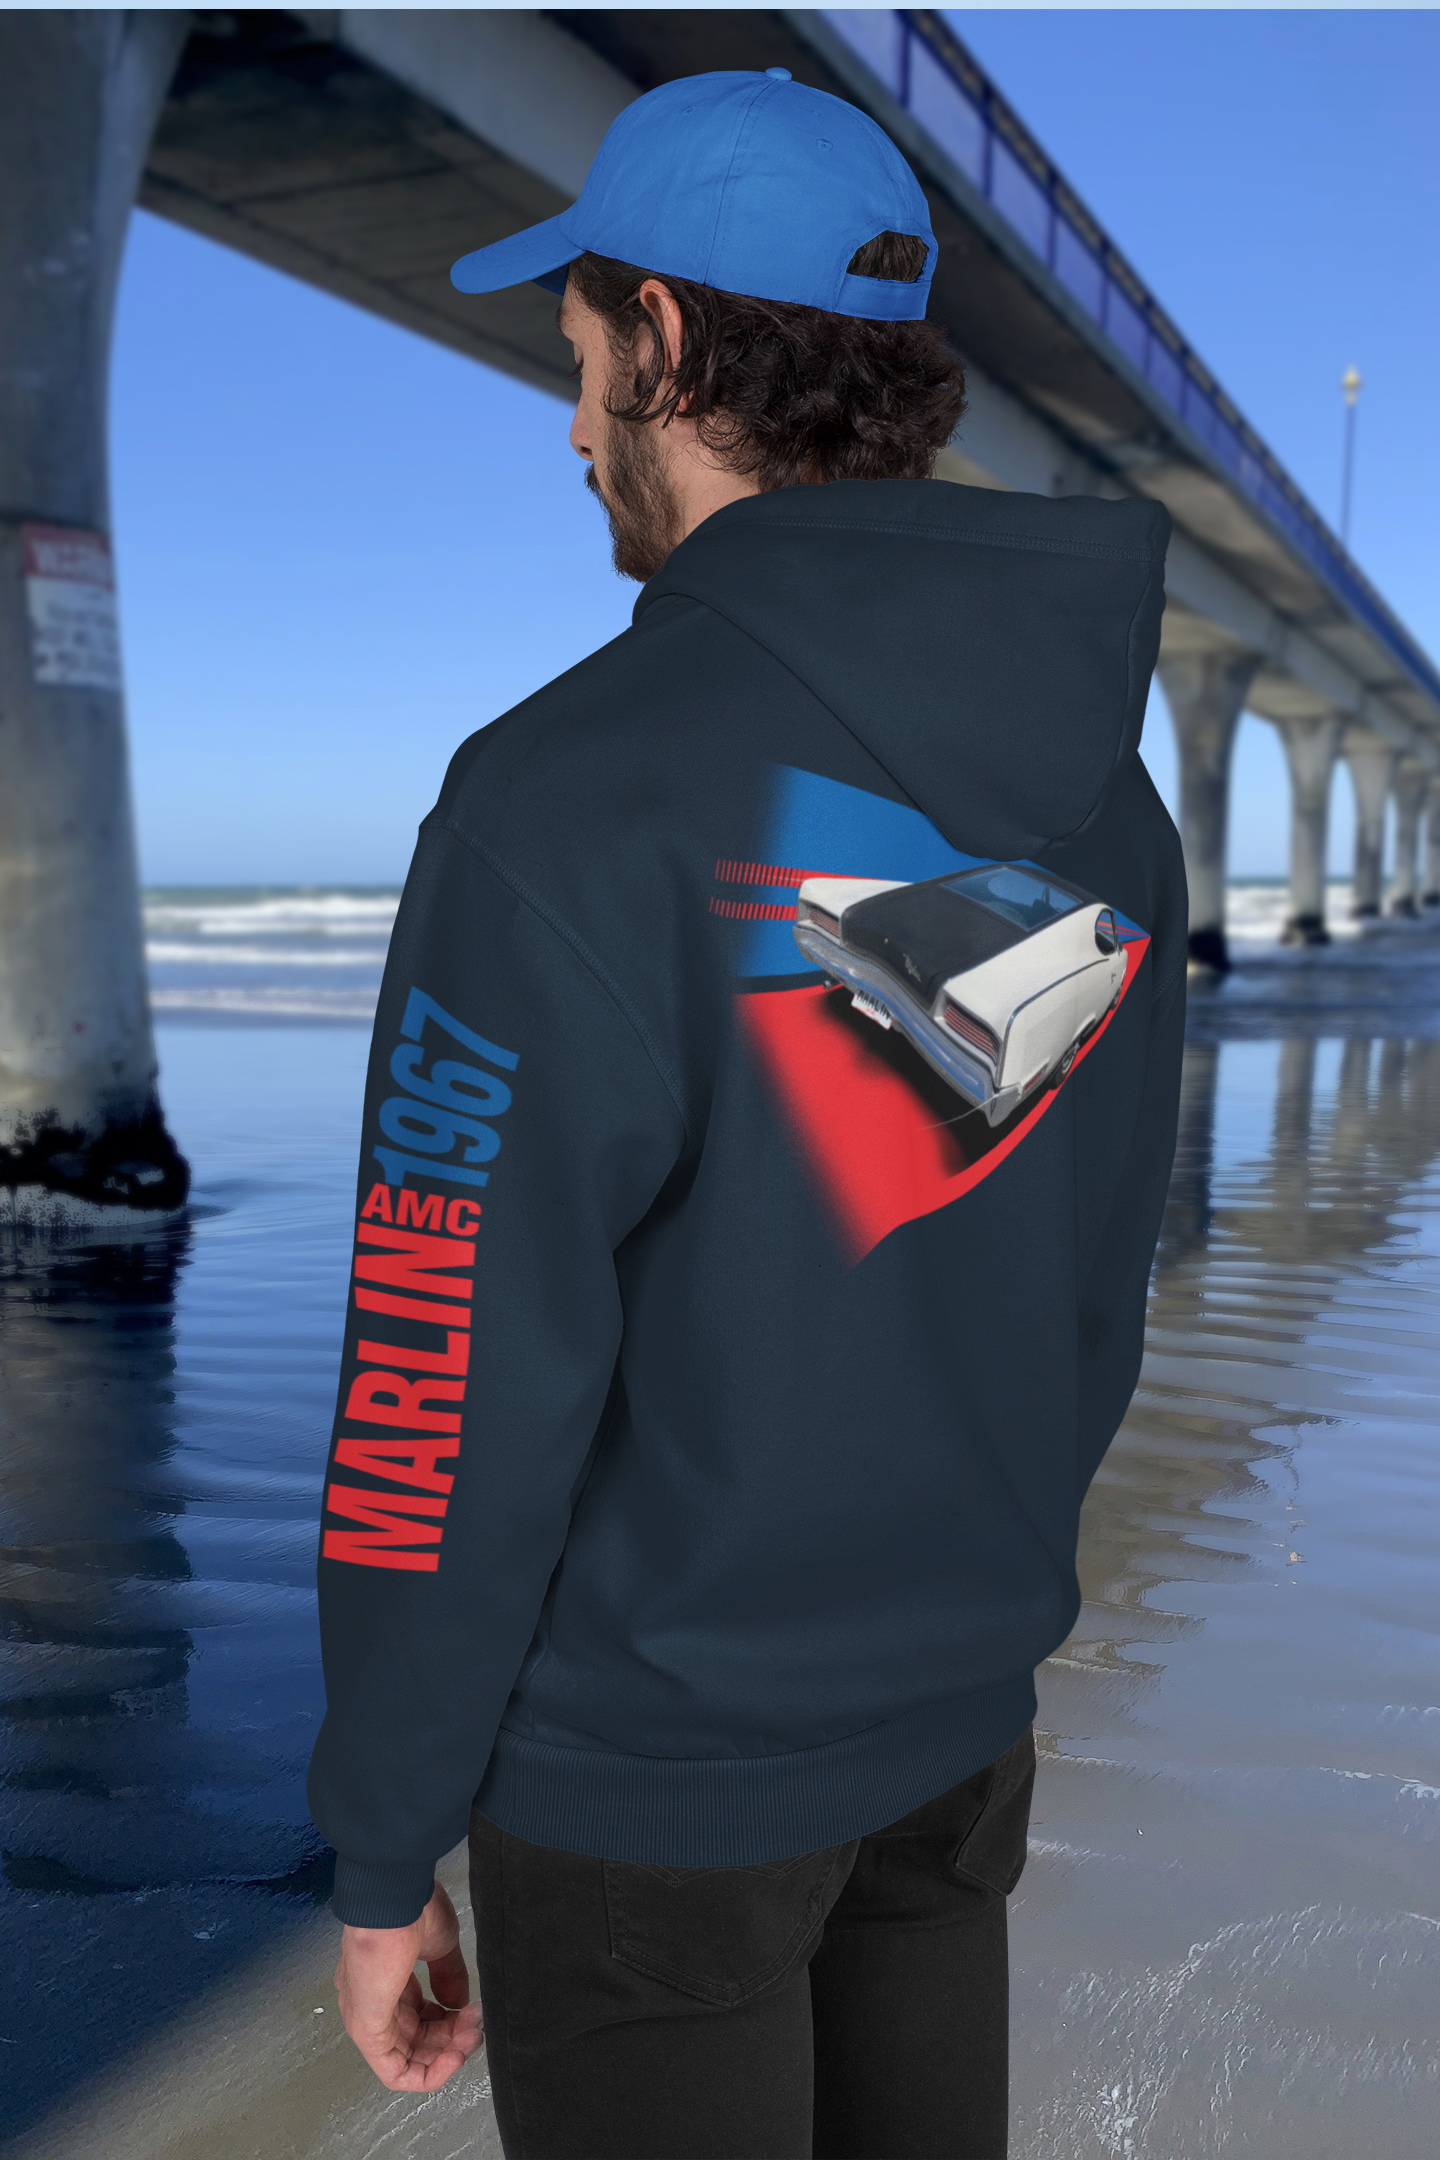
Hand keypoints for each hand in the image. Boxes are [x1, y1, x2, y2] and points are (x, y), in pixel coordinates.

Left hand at [335, 1880, 483, 2091]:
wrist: (392, 1895)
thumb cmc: (409, 1906)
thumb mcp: (439, 1944)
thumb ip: (449, 1976)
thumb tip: (458, 2004)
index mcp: (384, 1977)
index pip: (417, 2015)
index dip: (448, 2020)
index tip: (472, 2010)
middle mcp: (370, 2001)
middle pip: (415, 2040)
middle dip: (452, 2039)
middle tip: (477, 2025)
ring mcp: (365, 2017)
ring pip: (408, 2059)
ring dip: (446, 2056)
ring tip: (472, 2036)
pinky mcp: (366, 2029)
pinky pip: (395, 2071)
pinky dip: (428, 2073)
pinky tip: (455, 2056)